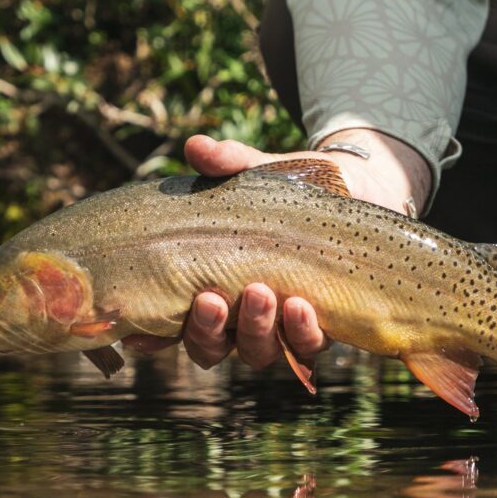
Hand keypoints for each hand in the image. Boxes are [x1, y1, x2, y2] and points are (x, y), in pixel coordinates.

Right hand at [122, 131, 431, 369]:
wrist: (355, 190)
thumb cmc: (290, 187)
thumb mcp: (257, 171)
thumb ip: (227, 162)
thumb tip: (196, 146)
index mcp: (209, 288)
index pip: (171, 326)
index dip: (153, 337)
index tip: (141, 333)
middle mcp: (237, 320)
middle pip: (210, 347)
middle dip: (207, 329)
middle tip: (211, 299)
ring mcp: (278, 328)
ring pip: (256, 351)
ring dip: (254, 328)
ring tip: (261, 292)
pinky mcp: (321, 327)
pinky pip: (307, 346)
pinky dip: (302, 331)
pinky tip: (301, 305)